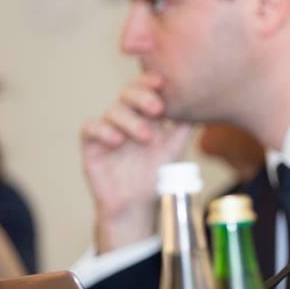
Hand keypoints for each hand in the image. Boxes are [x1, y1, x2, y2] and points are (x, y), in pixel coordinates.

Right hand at [80, 72, 190, 252]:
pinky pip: (89, 128)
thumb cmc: (156, 177)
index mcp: (146, 117)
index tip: (162, 84)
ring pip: (112, 110)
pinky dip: (102, 130)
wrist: (137, 206)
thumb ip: (183, 129)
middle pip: (127, 94)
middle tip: (157, 109)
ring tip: (145, 137)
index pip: (145, 90)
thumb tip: (200, 108)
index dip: (150, 82)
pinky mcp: (92, 146)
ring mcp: (108, 130)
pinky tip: (116, 141)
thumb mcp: (174, 151)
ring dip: (129, 120)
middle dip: (142, 97)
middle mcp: (126, 119)